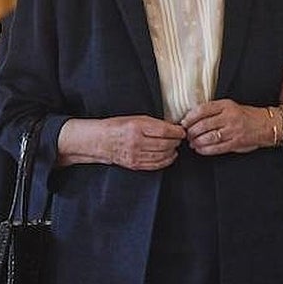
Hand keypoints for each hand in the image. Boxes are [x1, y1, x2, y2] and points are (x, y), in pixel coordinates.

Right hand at [61, 115, 184, 169]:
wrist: (101, 141)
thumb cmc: (119, 126)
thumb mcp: (136, 118)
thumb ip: (154, 123)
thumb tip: (173, 127)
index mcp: (137, 127)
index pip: (164, 131)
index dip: (177, 132)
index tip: (182, 131)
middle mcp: (136, 142)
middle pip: (165, 144)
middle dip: (176, 142)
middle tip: (179, 138)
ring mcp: (135, 155)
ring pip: (162, 155)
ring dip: (172, 151)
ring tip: (174, 146)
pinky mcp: (135, 165)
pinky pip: (156, 165)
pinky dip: (166, 161)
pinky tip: (170, 156)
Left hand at [182, 100, 282, 154]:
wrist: (267, 125)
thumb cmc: (247, 116)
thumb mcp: (231, 107)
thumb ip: (214, 111)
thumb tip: (192, 119)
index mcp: (226, 105)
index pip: (202, 110)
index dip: (189, 118)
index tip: (183, 123)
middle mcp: (230, 117)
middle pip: (202, 125)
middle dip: (191, 132)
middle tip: (187, 135)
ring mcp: (233, 130)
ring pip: (208, 137)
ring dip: (196, 142)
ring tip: (193, 143)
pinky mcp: (236, 142)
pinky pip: (216, 148)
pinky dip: (205, 150)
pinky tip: (200, 149)